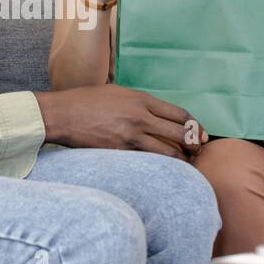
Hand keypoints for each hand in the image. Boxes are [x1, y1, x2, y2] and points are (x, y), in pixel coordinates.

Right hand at [33, 85, 207, 160]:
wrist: (63, 114)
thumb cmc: (87, 101)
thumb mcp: (117, 92)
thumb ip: (139, 102)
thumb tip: (157, 113)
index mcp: (141, 100)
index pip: (180, 114)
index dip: (195, 126)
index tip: (201, 134)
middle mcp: (140, 117)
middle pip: (180, 134)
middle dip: (194, 144)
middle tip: (198, 151)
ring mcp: (130, 137)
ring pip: (168, 153)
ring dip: (181, 160)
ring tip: (185, 165)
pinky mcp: (120, 152)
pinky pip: (147, 162)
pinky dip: (158, 167)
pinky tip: (162, 171)